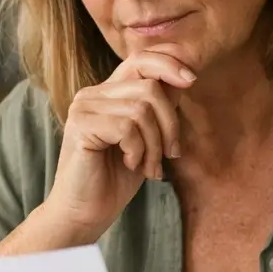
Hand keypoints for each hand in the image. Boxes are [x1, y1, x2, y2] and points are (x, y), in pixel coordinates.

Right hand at [40, 50, 194, 243]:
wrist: (85, 212)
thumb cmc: (115, 178)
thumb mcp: (147, 137)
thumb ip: (159, 107)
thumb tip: (185, 76)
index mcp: (107, 92)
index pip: (140, 59)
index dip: (169, 63)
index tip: (192, 80)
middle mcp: (92, 94)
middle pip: (149, 87)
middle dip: (170, 123)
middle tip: (170, 154)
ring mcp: (83, 108)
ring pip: (141, 109)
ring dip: (155, 144)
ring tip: (149, 166)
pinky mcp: (80, 126)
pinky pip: (127, 128)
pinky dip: (137, 150)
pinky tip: (130, 165)